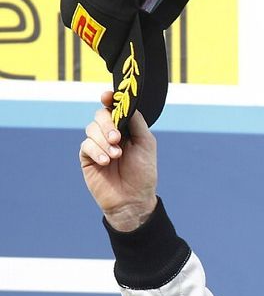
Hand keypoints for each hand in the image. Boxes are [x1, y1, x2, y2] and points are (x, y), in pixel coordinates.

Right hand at [79, 91, 157, 231]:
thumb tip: (128, 105)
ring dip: (104, 141)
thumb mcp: (146, 144)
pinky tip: (106, 162)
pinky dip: (96, 151)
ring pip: (91, 129)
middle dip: (107, 124)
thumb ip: (137, 123)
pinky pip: (86, 145)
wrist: (133, 199)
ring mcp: (98, 145)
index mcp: (126, 129)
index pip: (114, 108)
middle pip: (100, 115)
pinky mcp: (88, 157)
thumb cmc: (143, 173)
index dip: (109, 99)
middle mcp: (111, 134)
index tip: (108, 96)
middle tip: (117, 138)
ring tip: (115, 156)